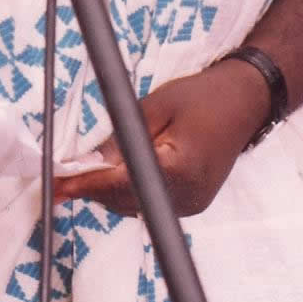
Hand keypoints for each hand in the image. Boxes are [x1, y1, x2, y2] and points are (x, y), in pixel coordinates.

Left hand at [52, 59, 269, 217]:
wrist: (244, 101)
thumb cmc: (201, 96)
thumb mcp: (154, 107)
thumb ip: (121, 138)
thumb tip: (87, 162)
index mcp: (180, 170)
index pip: (121, 184)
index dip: (86, 185)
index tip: (57, 186)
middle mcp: (188, 196)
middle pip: (125, 200)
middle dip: (93, 187)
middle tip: (61, 176)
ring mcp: (192, 204)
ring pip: (135, 205)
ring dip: (109, 190)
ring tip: (83, 172)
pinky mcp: (192, 202)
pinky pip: (149, 202)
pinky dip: (129, 190)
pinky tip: (115, 172)